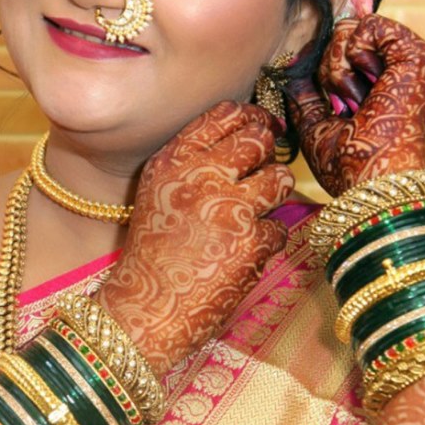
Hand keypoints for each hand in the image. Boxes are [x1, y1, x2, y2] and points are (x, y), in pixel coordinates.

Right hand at [98, 102, 295, 373]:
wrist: (144, 310)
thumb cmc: (152, 253)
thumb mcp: (158, 193)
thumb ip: (193, 162)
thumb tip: (249, 135)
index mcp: (173, 161)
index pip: (226, 114)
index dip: (252, 118)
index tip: (261, 129)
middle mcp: (199, 177)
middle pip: (258, 140)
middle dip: (267, 155)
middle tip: (262, 173)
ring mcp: (227, 209)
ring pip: (279, 178)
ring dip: (275, 195)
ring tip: (254, 214)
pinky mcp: (250, 243)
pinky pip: (280, 228)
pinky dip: (267, 242)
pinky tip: (244, 254)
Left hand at [286, 14, 424, 196]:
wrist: (371, 176)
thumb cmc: (347, 164)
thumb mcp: (316, 125)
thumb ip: (306, 98)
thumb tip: (291, 73)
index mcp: (378, 85)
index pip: (346, 47)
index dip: (328, 57)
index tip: (325, 89)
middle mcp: (395, 69)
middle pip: (342, 35)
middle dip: (330, 71)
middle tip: (345, 103)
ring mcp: (408, 60)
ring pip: (351, 29)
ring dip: (338, 68)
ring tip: (356, 99)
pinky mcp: (416, 53)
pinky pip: (368, 25)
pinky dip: (352, 53)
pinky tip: (365, 84)